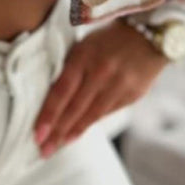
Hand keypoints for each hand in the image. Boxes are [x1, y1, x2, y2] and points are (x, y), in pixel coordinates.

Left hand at [33, 18, 168, 156]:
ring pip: (91, 115)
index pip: (61, 91)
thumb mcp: (84, 45)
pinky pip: (107, 113)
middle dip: (57, 132)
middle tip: (43, 150)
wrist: (147, 34)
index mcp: (83, 56)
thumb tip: (50, 94)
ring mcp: (118, 86)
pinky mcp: (132, 95)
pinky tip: (78, 132)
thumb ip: (69, 67)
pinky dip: (90, 123)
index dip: (49, 114)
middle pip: (75, 108)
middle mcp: (101, 73)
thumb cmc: (106, 39)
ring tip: (57, 146)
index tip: (37, 133)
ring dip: (73, 132)